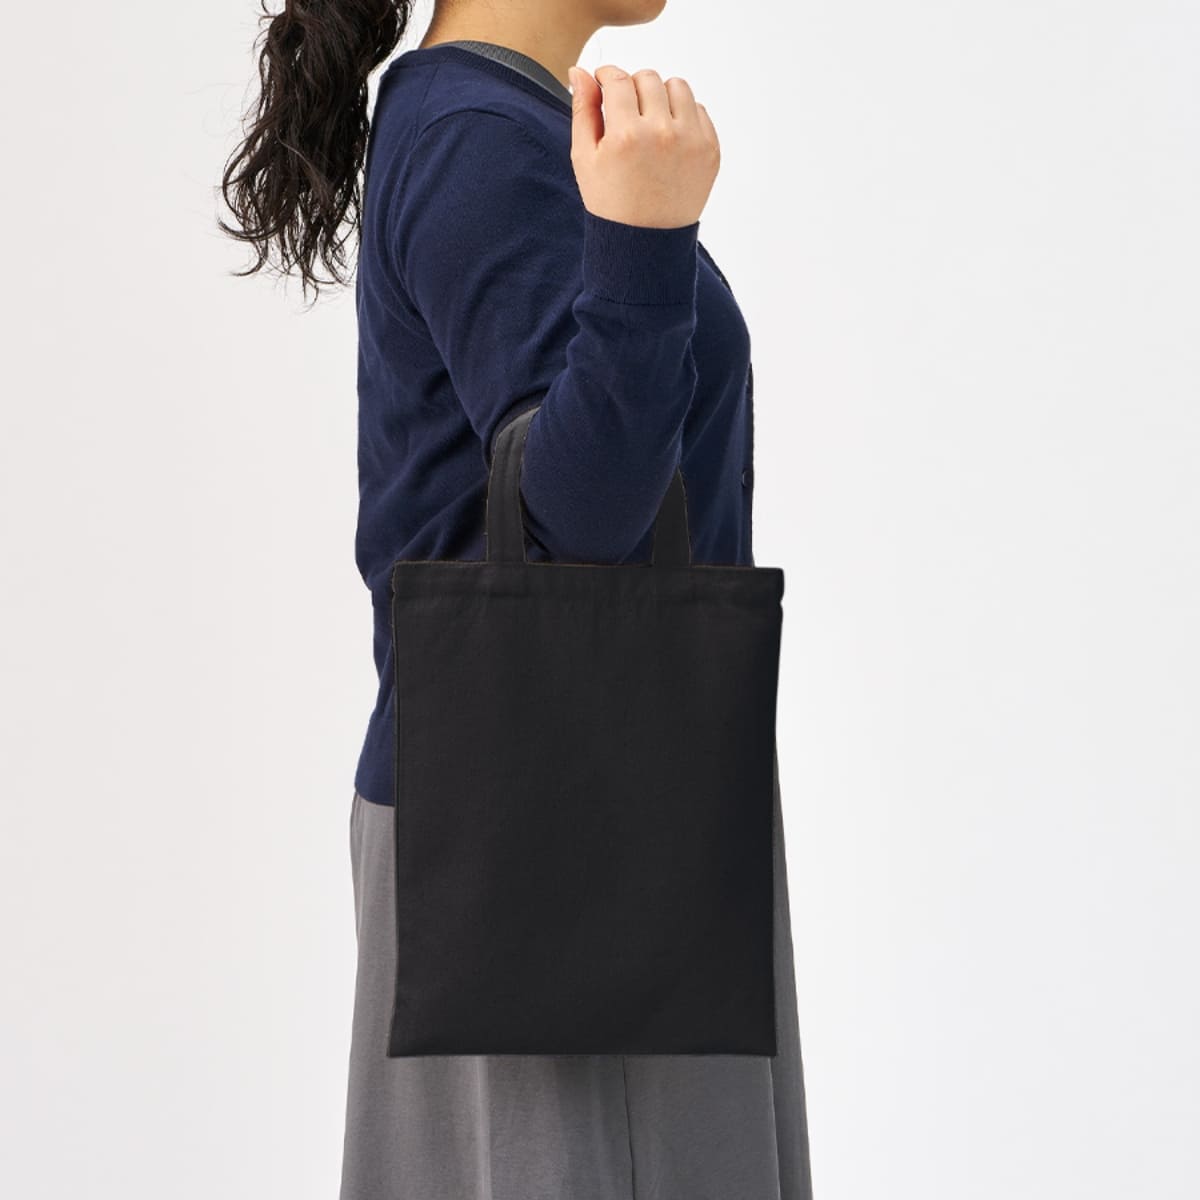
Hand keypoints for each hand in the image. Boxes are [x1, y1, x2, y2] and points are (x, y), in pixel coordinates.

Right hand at [567, 63, 719, 228]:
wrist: (646, 242)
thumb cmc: (610, 203)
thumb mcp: (585, 159)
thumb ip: (583, 111)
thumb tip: (581, 71)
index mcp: (626, 136)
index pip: (618, 79)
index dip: (608, 77)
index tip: (605, 84)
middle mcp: (662, 134)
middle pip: (648, 78)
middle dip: (634, 88)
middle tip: (626, 113)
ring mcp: (691, 141)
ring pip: (677, 87)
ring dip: (661, 96)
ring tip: (650, 122)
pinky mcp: (710, 150)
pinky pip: (698, 110)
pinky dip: (683, 117)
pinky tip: (668, 140)